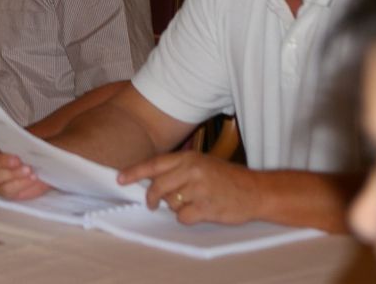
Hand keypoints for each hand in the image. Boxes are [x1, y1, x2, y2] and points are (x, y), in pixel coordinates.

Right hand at [0, 131, 50, 200]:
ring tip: (28, 170)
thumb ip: (26, 134)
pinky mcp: (5, 190)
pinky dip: (19, 183)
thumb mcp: (35, 134)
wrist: (48, 162)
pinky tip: (31, 177)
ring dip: (11, 173)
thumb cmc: (38, 144)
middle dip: (0, 161)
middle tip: (17, 160)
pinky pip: (6, 189)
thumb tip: (23, 137)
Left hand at [118, 150, 256, 224]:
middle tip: (152, 204)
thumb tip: (149, 179)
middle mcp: (191, 171)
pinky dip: (187, 218)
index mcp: (188, 158)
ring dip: (176, 207)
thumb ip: (177, 169)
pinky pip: (183, 217)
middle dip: (152, 197)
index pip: (153, 164)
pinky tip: (199, 212)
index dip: (134, 172)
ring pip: (170, 203)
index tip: (119, 179)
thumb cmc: (226, 178)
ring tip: (192, 202)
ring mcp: (199, 189)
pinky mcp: (207, 207)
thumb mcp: (201, 163)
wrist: (256, 190)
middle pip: (157, 186)